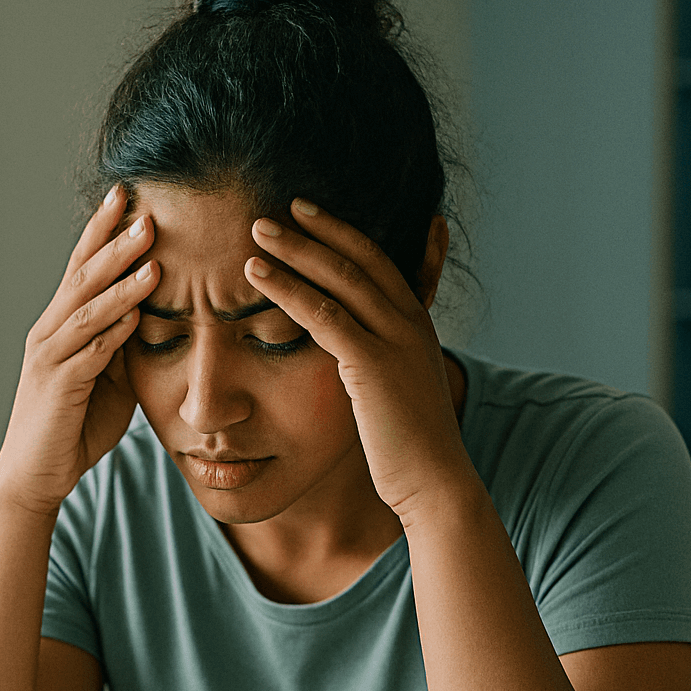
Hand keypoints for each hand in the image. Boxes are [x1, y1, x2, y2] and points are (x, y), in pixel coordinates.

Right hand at [0, 186, 159, 516]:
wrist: (36, 475)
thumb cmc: (74, 427)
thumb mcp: (109, 379)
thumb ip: (124, 346)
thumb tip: (154, 318)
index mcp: (61, 325)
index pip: (83, 268)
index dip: (103, 231)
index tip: (128, 196)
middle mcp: (49, 333)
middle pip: (83, 276)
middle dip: (113, 242)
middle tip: (144, 209)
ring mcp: (50, 358)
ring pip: (87, 309)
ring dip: (120, 280)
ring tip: (150, 254)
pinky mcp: (58, 388)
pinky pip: (89, 353)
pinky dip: (113, 332)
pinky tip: (137, 315)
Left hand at [246, 200, 468, 522]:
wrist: (434, 481)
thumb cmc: (411, 448)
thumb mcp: (400, 392)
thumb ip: (381, 363)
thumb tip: (356, 358)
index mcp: (416, 325)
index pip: (378, 263)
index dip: (343, 235)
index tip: (310, 214)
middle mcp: (409, 323)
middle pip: (359, 259)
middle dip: (318, 229)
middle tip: (278, 208)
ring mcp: (394, 340)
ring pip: (339, 278)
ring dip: (295, 250)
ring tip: (257, 230)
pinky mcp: (372, 364)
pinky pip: (323, 315)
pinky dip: (286, 289)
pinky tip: (255, 276)